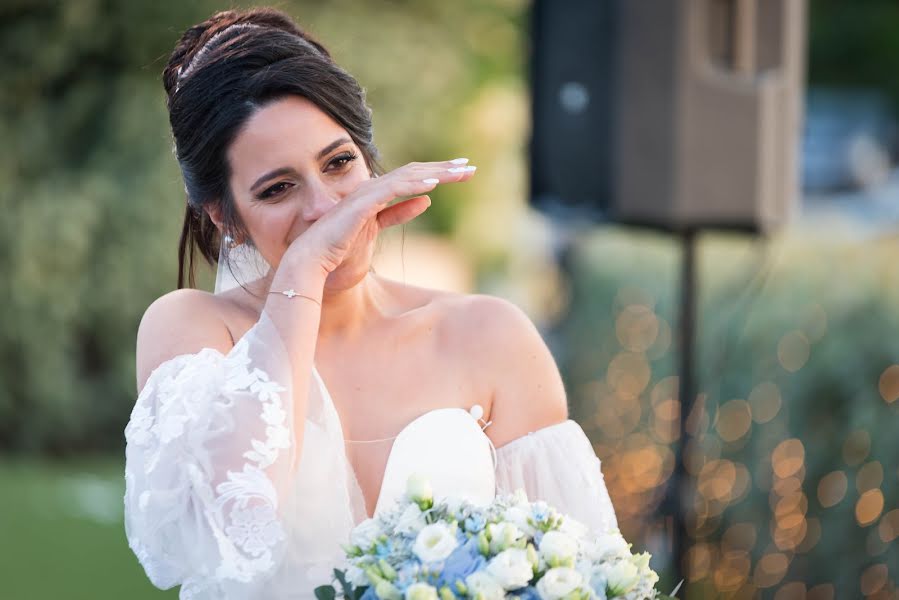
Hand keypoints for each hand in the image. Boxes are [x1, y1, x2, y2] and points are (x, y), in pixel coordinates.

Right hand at [284, 159, 476, 274]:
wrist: (311, 264)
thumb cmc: (339, 253)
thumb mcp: (377, 231)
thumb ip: (399, 214)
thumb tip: (424, 202)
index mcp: (376, 195)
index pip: (411, 178)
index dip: (436, 173)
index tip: (460, 172)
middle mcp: (371, 190)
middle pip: (414, 172)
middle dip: (443, 169)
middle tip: (469, 167)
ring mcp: (366, 196)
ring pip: (407, 178)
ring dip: (436, 174)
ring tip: (461, 172)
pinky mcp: (361, 207)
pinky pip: (391, 191)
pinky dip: (412, 185)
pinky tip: (433, 185)